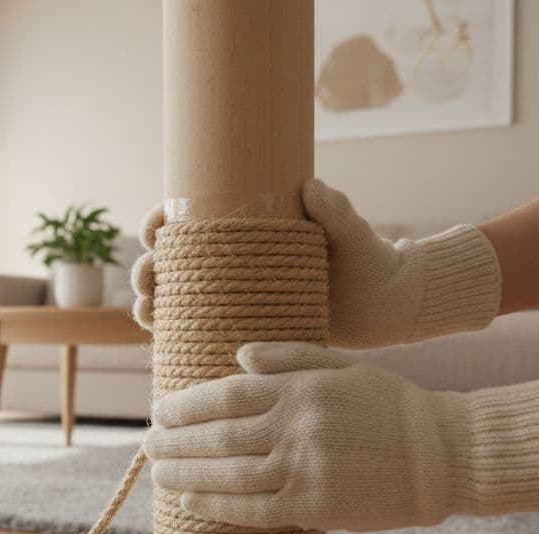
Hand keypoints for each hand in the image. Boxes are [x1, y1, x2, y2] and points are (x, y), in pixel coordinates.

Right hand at [132, 179, 501, 348]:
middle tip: (149, 279)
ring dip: (153, 303)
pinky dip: (175, 335)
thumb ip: (335, 211)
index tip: (156, 228)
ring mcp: (240, 297)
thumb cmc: (370, 259)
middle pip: (176, 262)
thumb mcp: (351, 233)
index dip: (163, 221)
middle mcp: (238, 262)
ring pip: (180, 298)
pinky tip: (160, 341)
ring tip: (147, 311)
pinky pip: (202, 331)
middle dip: (148, 267)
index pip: (193, 219)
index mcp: (252, 230)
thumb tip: (313, 187)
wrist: (391, 305)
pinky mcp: (249, 328)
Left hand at [143, 342, 538, 531]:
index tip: (160, 409)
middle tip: (145, 443)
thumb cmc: (393, 407)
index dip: (186, 405)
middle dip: (174, 441)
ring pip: (227, 475)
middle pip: (217, 436)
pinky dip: (217, 508)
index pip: (227, 394)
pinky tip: (191, 505)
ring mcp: (304, 469)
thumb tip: (237, 356)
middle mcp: (296, 427)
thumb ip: (290, 358)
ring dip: (185, 476)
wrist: (444, 453)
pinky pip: (253, 510)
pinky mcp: (315, 507)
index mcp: (301, 388)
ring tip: (158, 473)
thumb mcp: (345, 366)